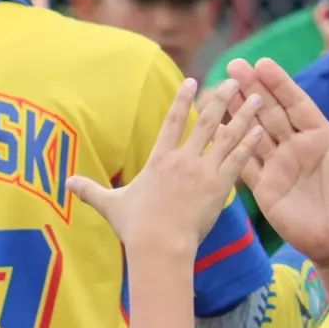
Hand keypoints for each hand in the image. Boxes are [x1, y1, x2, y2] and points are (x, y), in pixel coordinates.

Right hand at [68, 79, 260, 253]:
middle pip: (206, 122)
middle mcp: (183, 160)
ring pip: (228, 137)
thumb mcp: (111, 205)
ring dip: (244, 116)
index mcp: (160, 159)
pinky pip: (238, 160)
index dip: (182, 99)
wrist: (159, 247)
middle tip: (234, 80)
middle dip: (221, 98)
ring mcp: (203, 172)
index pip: (173, 121)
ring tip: (258, 99)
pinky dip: (251, 144)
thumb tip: (65, 183)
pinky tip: (262, 130)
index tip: (192, 81)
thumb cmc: (135, 228)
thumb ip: (91, 190)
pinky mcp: (219, 187)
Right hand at [226, 58, 328, 265]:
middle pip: (271, 112)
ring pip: (254, 132)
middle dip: (253, 88)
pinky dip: (230, 145)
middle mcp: (298, 147)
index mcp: (323, 137)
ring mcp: (280, 166)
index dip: (280, 84)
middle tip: (234, 65)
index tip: (263, 63)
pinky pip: (245, 163)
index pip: (298, 104)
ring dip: (238, 111)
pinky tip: (215, 128)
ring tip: (218, 89)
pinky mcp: (266, 189)